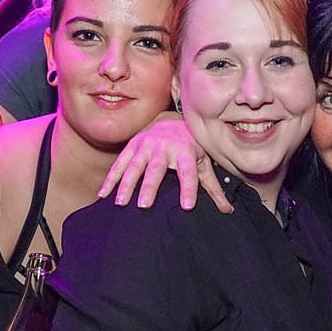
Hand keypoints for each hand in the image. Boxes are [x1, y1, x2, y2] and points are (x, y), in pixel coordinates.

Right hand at [97, 113, 232, 212]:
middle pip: (156, 169)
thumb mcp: (204, 163)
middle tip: (144, 206)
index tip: (186, 207)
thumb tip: (228, 210)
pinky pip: (119, 163)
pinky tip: (103, 195)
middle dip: (149, 186)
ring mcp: (145, 145)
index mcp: (185, 152)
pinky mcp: (132, 146)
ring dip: (125, 183)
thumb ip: (213, 187)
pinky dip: (110, 179)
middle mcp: (165, 147)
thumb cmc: (190, 147)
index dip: (189, 189)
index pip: (189, 173)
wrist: (172, 120)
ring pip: (134, 165)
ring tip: (120, 202)